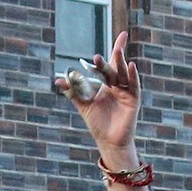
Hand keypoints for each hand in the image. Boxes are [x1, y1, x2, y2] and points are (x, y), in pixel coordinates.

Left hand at [54, 30, 139, 157]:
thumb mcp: (84, 105)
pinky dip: (133, 76)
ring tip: (118, 51)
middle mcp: (116, 85)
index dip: (104, 57)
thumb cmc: (97, 124)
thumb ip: (73, 92)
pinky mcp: (133, 99)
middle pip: (115, 67)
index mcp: (105, 84)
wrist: (109, 141)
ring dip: (121, 62)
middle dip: (112, 57)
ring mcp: (126, 91)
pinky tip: (131, 66)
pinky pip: (134, 85)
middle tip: (100, 55)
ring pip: (123, 74)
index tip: (98, 49)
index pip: (105, 66)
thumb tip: (57, 81)